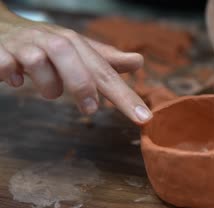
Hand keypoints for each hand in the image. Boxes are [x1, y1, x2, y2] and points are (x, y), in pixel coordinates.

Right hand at [0, 9, 152, 123]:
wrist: (1, 27)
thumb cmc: (46, 45)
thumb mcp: (78, 51)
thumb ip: (105, 60)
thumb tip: (138, 62)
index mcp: (75, 44)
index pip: (104, 72)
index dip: (125, 96)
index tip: (143, 118)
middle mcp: (52, 41)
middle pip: (71, 58)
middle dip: (82, 85)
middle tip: (89, 109)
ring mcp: (25, 45)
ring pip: (38, 62)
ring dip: (46, 84)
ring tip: (48, 91)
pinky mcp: (0, 51)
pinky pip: (5, 64)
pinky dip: (9, 74)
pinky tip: (13, 79)